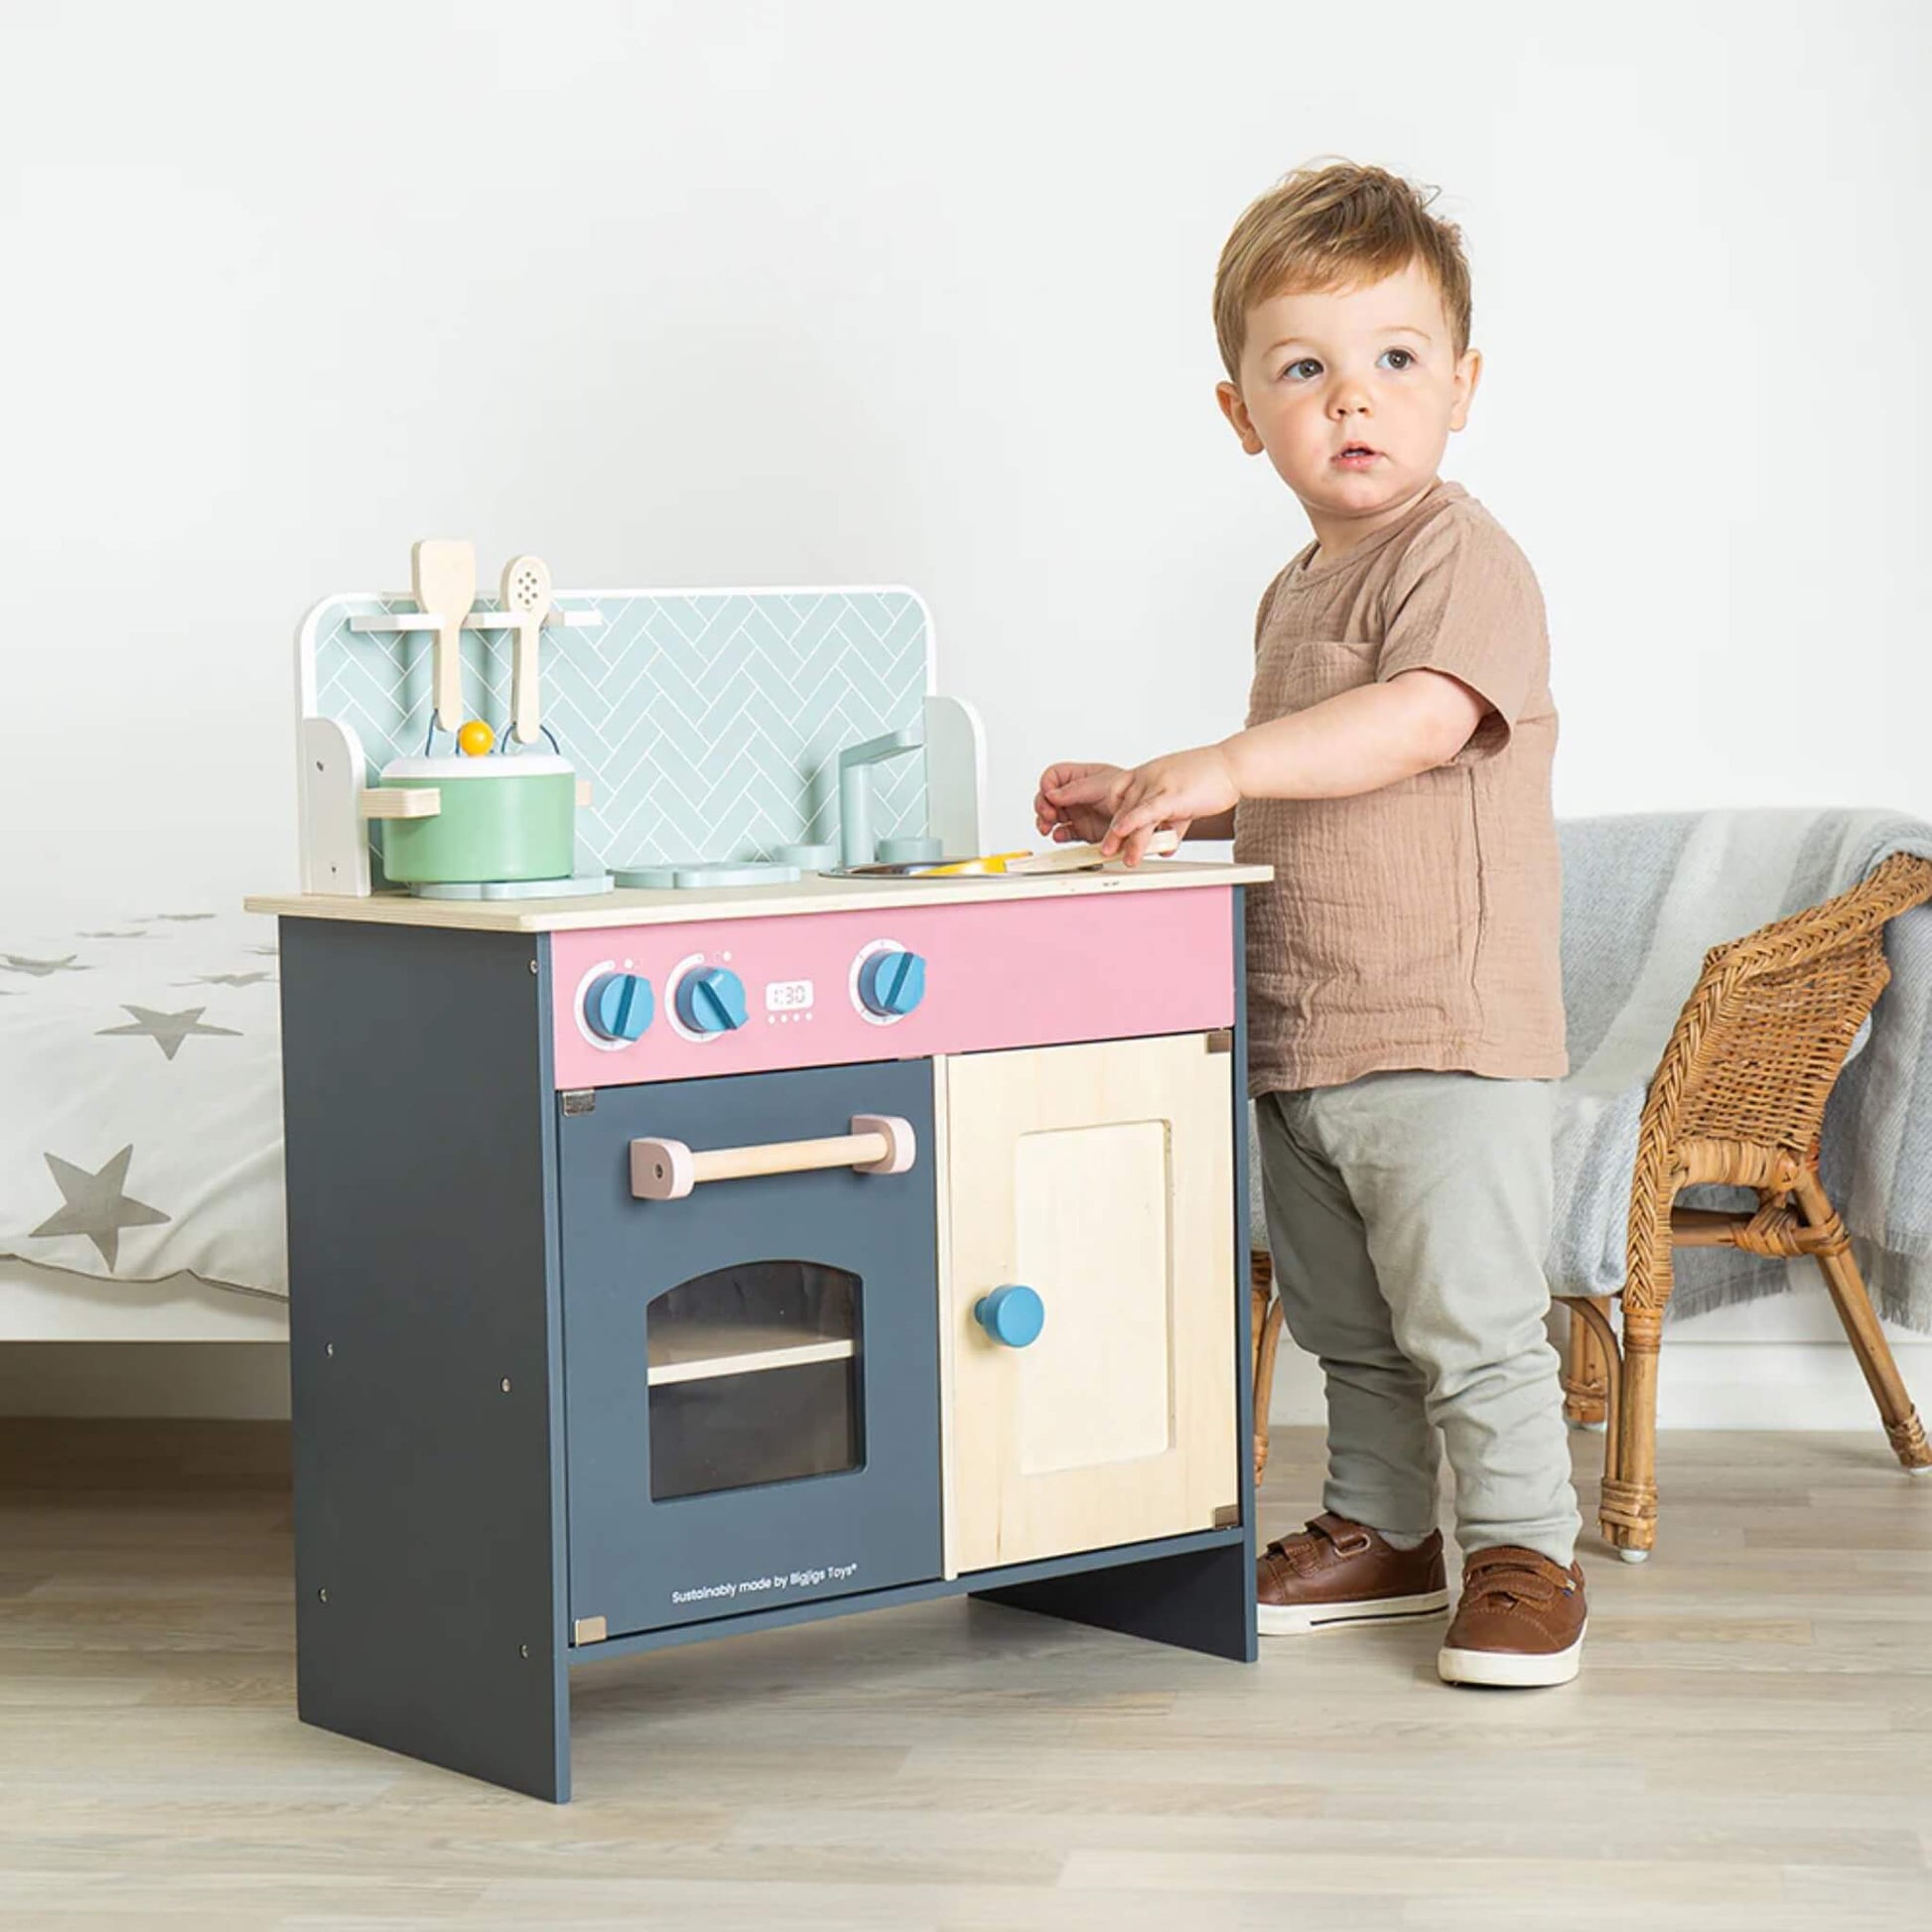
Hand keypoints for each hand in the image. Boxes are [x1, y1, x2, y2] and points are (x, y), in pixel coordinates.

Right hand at [1035, 762, 1127, 844]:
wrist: (1144, 815)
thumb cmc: (1131, 791)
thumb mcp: (1101, 785)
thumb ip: (1075, 790)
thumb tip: (1052, 794)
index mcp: (1079, 777)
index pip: (1053, 777)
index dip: (1047, 785)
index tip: (1050, 796)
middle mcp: (1076, 795)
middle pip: (1047, 798)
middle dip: (1042, 806)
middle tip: (1048, 815)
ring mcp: (1078, 813)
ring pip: (1051, 817)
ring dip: (1045, 822)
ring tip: (1047, 828)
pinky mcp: (1082, 831)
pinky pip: (1064, 833)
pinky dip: (1059, 836)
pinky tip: (1060, 835)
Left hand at [1101, 745, 1240, 864]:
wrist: (1233, 765)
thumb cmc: (1212, 777)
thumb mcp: (1183, 796)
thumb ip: (1173, 820)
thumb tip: (1168, 841)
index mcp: (1148, 773)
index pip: (1115, 790)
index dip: (1105, 808)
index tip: (1097, 822)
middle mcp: (1148, 776)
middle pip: (1119, 806)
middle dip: (1108, 830)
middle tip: (1100, 847)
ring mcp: (1158, 784)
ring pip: (1131, 814)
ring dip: (1121, 838)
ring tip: (1113, 855)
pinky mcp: (1171, 794)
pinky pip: (1147, 812)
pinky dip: (1132, 823)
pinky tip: (1122, 834)